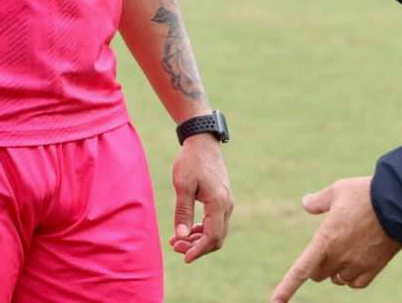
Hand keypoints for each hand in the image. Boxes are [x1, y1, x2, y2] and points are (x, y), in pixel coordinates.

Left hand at [168, 135, 233, 262]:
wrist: (203, 142)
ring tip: (176, 241)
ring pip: (216, 231)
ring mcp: (226, 203)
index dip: (199, 250)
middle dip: (197, 247)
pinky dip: (202, 230)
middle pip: (216, 238)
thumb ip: (183, 211)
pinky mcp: (222, 199)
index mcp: (218, 203)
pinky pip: (215, 222)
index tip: (184, 258)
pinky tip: (187, 231)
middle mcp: (227, 205)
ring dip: (198, 239)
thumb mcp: (182, 185)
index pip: (213, 237)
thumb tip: (181, 236)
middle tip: (175, 247)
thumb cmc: (191, 161)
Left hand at [270, 177, 401, 301]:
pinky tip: (355, 263)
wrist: (400, 205)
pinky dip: (351, 277)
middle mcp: (339, 257)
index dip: (286, 288)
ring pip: (337, 279)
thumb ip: (319, 201)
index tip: (274, 302)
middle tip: (325, 246)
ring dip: (335, 270)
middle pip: (318, 274)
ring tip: (344, 249)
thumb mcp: (338, 190)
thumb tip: (306, 203)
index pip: (301, 270)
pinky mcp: (373, 269)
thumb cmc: (366, 194)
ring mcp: (357, 265)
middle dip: (317, 265)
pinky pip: (355, 284)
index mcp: (325, 240)